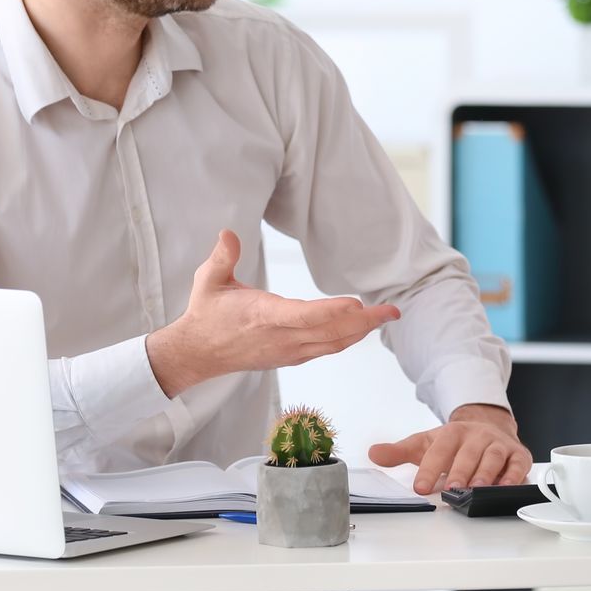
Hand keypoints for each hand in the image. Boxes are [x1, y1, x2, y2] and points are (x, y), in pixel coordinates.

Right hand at [145, 230, 400, 395]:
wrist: (197, 353)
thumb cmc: (206, 314)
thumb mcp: (208, 280)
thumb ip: (222, 257)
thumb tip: (228, 234)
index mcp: (264, 316)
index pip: (304, 316)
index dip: (332, 311)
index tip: (357, 303)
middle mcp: (281, 337)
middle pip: (331, 333)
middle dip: (365, 322)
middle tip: (393, 310)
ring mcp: (288, 350)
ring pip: (333, 344)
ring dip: (361, 331)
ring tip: (385, 317)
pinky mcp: (290, 356)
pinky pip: (326, 349)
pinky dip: (346, 339)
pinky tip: (361, 329)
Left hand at [367, 404, 531, 494]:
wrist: (487, 428)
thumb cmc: (455, 443)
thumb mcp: (425, 444)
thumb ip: (399, 452)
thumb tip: (373, 453)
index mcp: (453, 432)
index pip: (440, 449)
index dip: (430, 468)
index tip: (421, 487)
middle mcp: (478, 436)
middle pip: (469, 453)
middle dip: (461, 471)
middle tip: (453, 490)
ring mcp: (499, 445)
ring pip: (494, 458)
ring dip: (486, 474)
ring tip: (477, 490)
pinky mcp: (518, 455)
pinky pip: (518, 465)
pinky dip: (514, 476)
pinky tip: (505, 487)